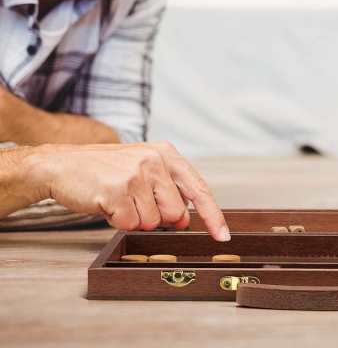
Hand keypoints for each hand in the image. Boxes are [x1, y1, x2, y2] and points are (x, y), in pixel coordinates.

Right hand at [30, 141, 229, 240]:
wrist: (63, 165)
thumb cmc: (106, 170)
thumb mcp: (143, 169)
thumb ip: (168, 190)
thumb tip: (184, 220)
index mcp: (166, 153)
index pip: (198, 188)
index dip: (212, 215)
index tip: (222, 236)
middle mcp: (155, 160)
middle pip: (176, 212)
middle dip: (157, 218)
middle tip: (135, 203)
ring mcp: (136, 174)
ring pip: (152, 222)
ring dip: (135, 219)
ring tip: (119, 200)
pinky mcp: (116, 190)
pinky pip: (129, 225)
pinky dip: (117, 222)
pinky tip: (107, 203)